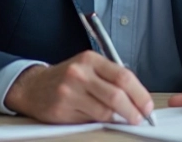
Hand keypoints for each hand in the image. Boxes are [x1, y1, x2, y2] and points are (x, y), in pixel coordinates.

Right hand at [4, 51, 153, 123]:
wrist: (33, 86)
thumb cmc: (67, 77)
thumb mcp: (88, 67)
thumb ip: (110, 78)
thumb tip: (137, 98)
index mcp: (90, 59)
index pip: (123, 76)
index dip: (140, 93)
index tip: (148, 105)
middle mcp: (80, 73)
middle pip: (116, 95)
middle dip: (134, 110)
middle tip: (141, 118)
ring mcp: (69, 91)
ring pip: (104, 110)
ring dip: (119, 118)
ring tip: (124, 119)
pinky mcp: (62, 108)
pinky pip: (90, 119)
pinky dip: (101, 121)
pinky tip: (104, 119)